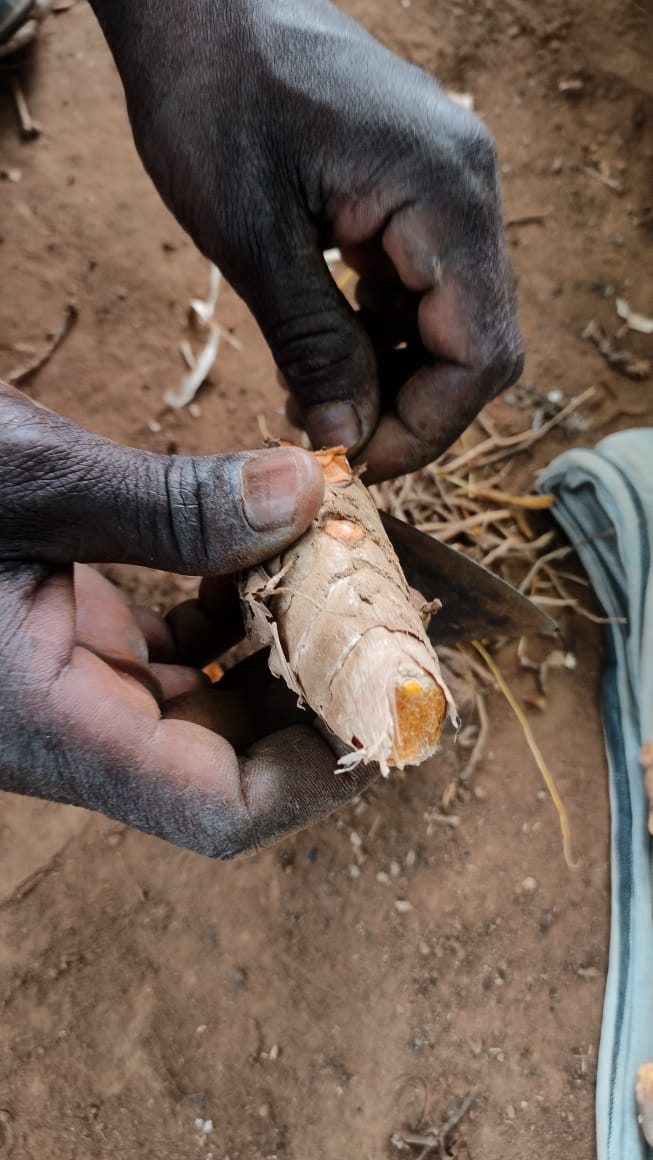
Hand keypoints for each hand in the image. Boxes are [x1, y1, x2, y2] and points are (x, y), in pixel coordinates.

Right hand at [0, 383, 379, 855]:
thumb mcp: (22, 479)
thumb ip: (169, 503)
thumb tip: (307, 494)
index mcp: (49, 725)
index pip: (218, 811)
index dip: (320, 772)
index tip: (389, 697)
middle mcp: (67, 728)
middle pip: (230, 764)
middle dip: (315, 697)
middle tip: (386, 616)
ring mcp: (69, 690)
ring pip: (207, 709)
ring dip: (276, 649)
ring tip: (330, 571)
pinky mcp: (67, 645)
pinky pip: (173, 660)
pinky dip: (227, 614)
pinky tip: (250, 554)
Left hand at [90, 0, 522, 480]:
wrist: (199, 3)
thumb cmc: (216, 93)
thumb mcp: (254, 236)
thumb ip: (312, 344)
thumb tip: (344, 439)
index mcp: (445, 193)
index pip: (479, 352)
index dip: (425, 428)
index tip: (355, 464)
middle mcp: (466, 190)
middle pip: (477, 344)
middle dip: (408, 409)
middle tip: (332, 440)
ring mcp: (445, 189)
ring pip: (450, 323)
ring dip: (390, 376)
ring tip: (310, 396)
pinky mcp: (413, 193)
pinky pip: (419, 289)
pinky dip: (379, 335)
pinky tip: (321, 350)